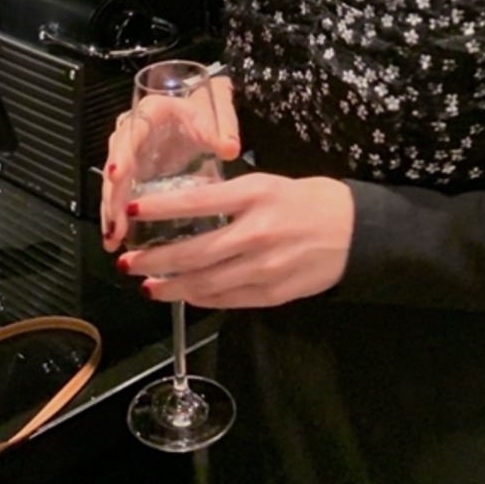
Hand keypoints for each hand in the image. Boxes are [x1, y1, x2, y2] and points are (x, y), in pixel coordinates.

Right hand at [100, 72, 240, 250]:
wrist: (204, 112)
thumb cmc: (208, 110)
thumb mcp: (217, 116)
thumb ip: (222, 131)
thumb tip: (230, 148)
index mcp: (149, 112)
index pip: (130, 134)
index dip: (122, 154)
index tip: (116, 176)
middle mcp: (131, 132)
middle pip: (116, 164)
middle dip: (113, 195)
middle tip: (115, 225)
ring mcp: (130, 153)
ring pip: (113, 183)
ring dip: (111, 210)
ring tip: (111, 240)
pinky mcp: (134, 171)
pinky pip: (120, 192)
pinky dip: (117, 214)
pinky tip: (115, 238)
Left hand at [114, 172, 354, 309]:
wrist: (356, 231)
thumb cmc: (309, 200)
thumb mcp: (269, 184)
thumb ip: (231, 197)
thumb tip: (187, 209)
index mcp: (255, 194)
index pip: (197, 201)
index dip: (160, 208)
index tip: (132, 210)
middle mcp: (256, 231)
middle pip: (194, 250)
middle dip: (155, 259)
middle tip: (128, 261)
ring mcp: (264, 266)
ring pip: (205, 282)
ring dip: (170, 286)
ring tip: (147, 285)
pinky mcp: (273, 293)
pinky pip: (227, 299)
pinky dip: (201, 298)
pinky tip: (184, 295)